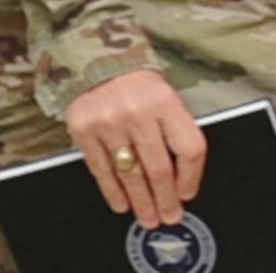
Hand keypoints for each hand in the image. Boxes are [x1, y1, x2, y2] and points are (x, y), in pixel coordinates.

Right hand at [65, 69, 205, 228]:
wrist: (95, 57)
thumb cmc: (138, 81)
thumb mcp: (164, 94)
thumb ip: (173, 127)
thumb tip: (182, 173)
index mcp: (166, 102)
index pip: (189, 147)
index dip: (191, 176)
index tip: (188, 193)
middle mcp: (139, 113)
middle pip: (159, 167)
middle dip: (165, 198)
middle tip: (169, 216)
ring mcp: (109, 123)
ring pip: (130, 174)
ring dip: (141, 201)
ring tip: (148, 217)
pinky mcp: (84, 131)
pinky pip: (101, 170)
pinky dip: (112, 191)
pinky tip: (121, 204)